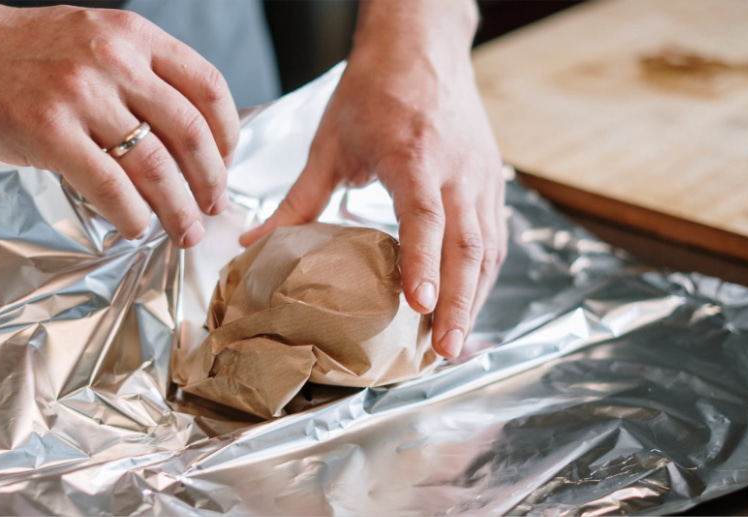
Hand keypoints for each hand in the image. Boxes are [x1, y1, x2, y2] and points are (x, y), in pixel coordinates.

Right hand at [0, 0, 238, 247]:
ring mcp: (81, 95)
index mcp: (133, 35)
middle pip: (190, 132)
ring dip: (178, 208)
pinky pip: (108, 185)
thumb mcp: (94, 38)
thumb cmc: (21, 50)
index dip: (228, 134)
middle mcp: (114, 59)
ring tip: (185, 230)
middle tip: (213, 206)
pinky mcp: (48, 131)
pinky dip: (131, 214)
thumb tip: (187, 133)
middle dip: (211, 180)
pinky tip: (134, 227)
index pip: (208, 87)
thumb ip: (140, 73)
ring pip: (154, 164)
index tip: (226, 163)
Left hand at [239, 5, 506, 359]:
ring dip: (475, 298)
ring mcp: (480, 176)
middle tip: (444, 350)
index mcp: (414, 155)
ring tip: (456, 344)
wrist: (422, 45)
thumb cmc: (375, 90)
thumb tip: (253, 245)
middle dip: (458, 303)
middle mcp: (456, 169)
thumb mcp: (330, 142)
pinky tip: (469, 305)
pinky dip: (483, 276)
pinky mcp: (490, 181)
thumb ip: (298, 201)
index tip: (418, 304)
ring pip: (487, 247)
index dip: (423, 263)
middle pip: (467, 245)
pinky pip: (494, 237)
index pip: (425, 217)